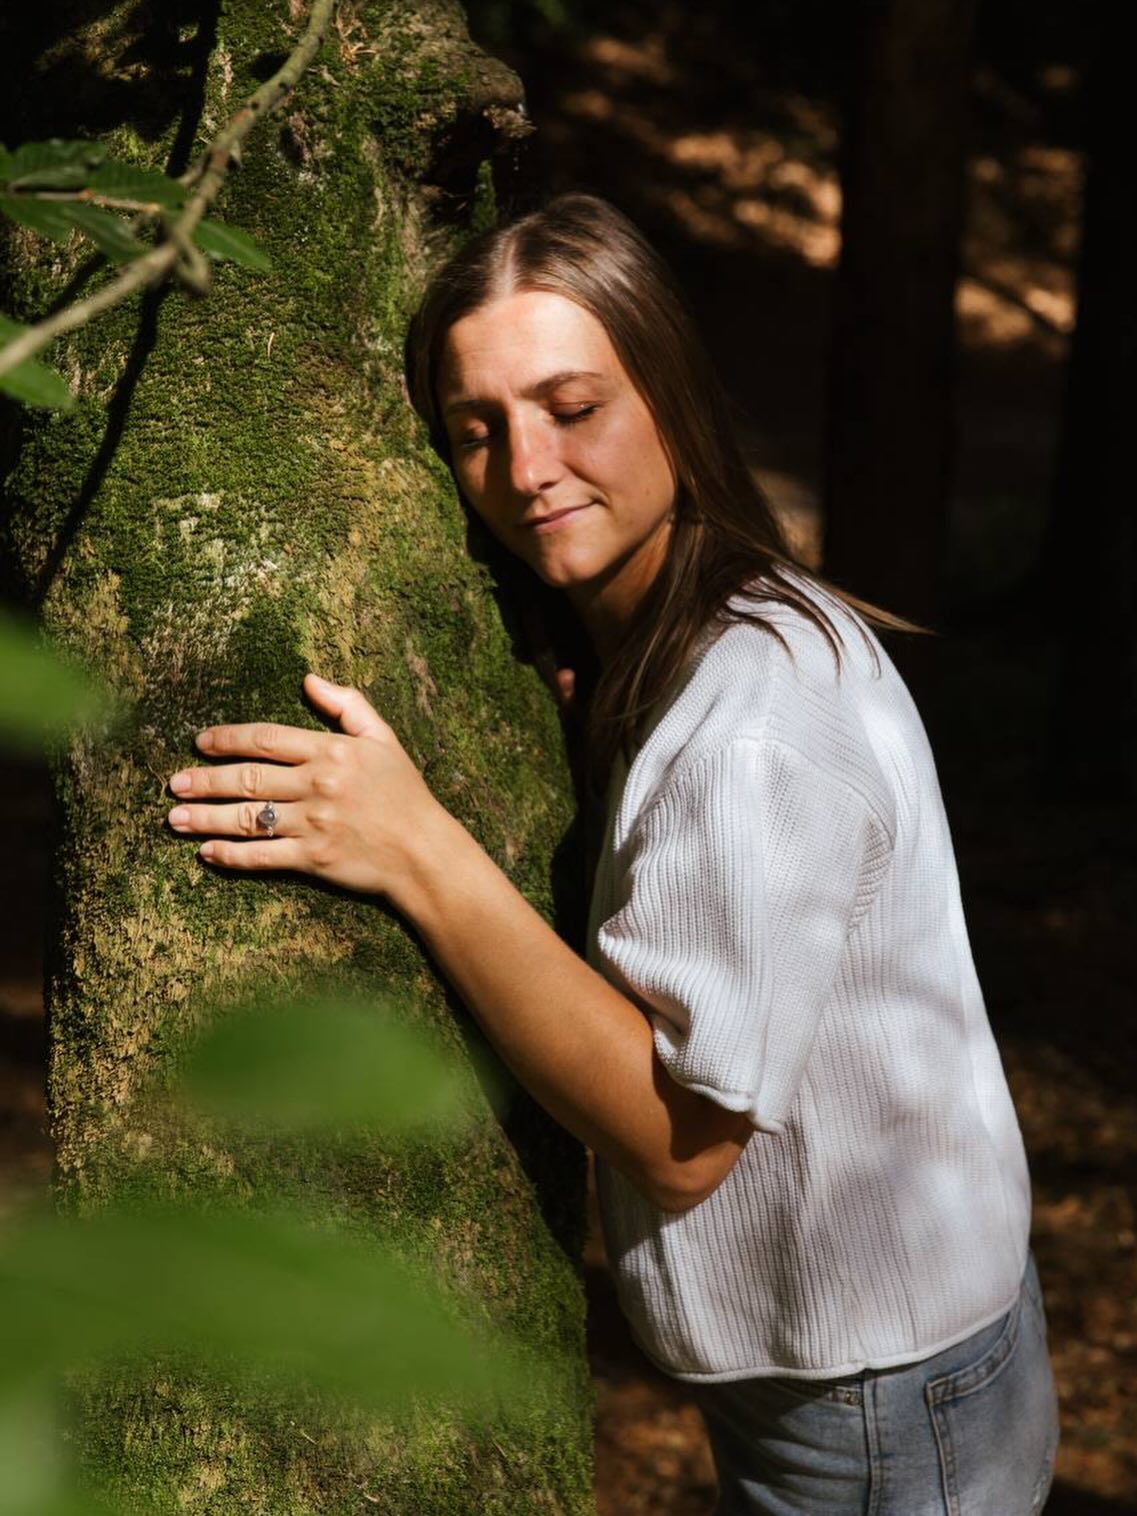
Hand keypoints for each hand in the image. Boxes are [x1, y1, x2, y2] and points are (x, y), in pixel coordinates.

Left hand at [167, 674, 445, 903]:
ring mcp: (313, 823)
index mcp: (331, 751)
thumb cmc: (406, 795)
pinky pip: (261, 856)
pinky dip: (231, 856)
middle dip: (204, 780)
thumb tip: (310, 679)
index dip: (228, 739)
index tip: (201, 743)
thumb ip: (348, 705)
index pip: (266, 738)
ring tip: (175, 818)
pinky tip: (207, 853)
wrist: (425, 853)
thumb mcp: (384, 739)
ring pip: (246, 817)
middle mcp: (318, 784)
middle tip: (173, 783)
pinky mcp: (312, 859)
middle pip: (247, 778)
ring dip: (205, 818)